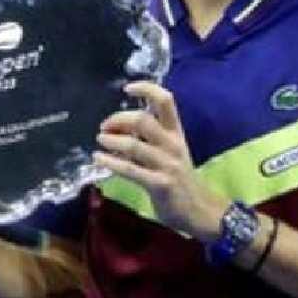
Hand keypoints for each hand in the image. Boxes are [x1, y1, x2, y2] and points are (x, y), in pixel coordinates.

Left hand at [94, 82, 225, 241]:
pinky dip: (110, 162)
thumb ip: (149, 139)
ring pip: (134, 145)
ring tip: (100, 140)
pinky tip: (98, 159)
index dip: (147, 89)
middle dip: (119, 119)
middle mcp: (173, 145)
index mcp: (176, 133)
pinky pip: (130, 170)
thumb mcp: (170, 153)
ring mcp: (167, 164)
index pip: (166, 101)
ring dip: (111, 140)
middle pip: (144, 120)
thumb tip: (118, 128)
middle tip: (105, 127)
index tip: (127, 88)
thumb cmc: (180, 179)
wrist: (199, 209)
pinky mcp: (160, 184)